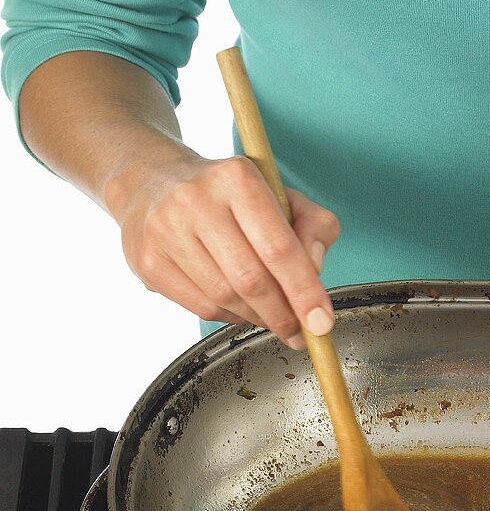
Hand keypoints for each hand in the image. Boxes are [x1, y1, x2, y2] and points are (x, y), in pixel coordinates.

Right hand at [105, 154, 340, 348]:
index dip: (304, 291)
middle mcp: (196, 201)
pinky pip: (201, 306)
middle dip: (283, 314)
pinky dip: (230, 316)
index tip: (321, 323)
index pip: (279, 247)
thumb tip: (314, 269)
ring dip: (257, 317)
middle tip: (300, 331)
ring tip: (271, 315)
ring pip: (225, 297)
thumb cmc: (230, 194)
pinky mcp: (147, 260)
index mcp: (238, 179)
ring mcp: (165, 231)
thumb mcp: (282, 194)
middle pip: (251, 279)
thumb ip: (315, 225)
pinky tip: (240, 307)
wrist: (152, 181)